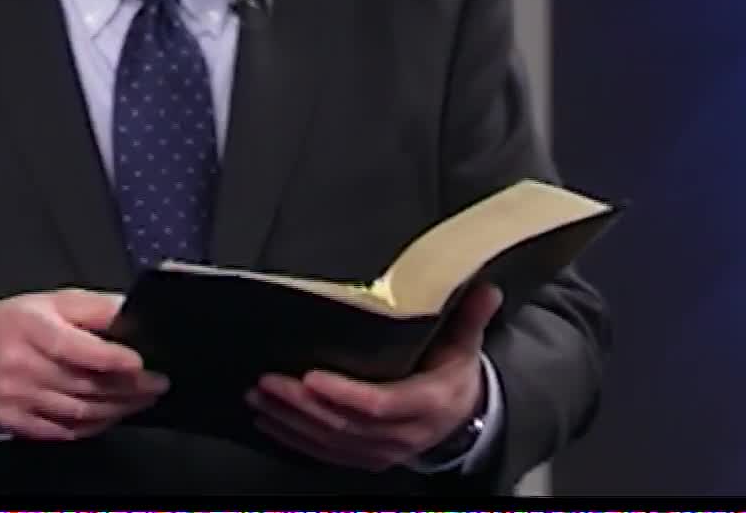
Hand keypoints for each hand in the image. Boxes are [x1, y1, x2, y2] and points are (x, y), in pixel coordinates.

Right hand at [0, 287, 168, 441]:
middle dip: (128, 387)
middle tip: (157, 383)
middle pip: (83, 385)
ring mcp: (18, 399)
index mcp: (31, 329)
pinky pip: (64, 431)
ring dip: (118, 409)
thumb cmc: (15, 324)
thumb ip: (94, 308)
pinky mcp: (17, 422)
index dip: (109, 357)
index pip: (73, 348)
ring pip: (79, 412)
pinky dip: (94, 426)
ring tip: (143, 399)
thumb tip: (132, 314)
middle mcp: (21, 366)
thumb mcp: (52, 302)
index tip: (140, 362)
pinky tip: (113, 415)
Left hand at [247, 283, 502, 471]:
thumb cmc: (455, 374)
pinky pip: (325, 454)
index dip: (343, 394)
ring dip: (290, 421)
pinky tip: (270, 421)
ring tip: (259, 395)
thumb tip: (486, 288)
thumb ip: (471, 316)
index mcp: (428, 403)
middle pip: (345, 424)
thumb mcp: (466, 344)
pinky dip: (294, 439)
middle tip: (268, 381)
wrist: (465, 417)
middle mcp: (403, 434)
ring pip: (330, 442)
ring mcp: (383, 451)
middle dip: (301, 405)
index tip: (311, 377)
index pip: (380, 404)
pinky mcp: (366, 458)